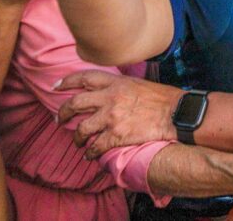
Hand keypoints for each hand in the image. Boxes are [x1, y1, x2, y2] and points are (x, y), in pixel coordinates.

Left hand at [56, 70, 181, 157]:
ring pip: (82, 128)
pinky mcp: (117, 135)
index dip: (67, 82)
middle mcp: (110, 98)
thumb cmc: (162, 98)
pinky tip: (90, 155)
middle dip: (63, 112)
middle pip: (76, 103)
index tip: (56, 86)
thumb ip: (120, 86)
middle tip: (58, 119)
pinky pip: (96, 146)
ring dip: (76, 137)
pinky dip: (90, 152)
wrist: (176, 113)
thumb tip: (108, 92)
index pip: (84, 78)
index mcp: (116, 82)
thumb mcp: (138, 84)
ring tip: (77, 142)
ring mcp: (112, 117)